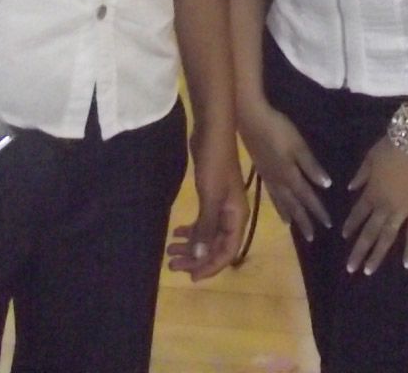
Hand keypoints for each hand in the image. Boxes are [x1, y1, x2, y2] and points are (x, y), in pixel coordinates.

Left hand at [168, 123, 247, 279]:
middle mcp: (232, 215)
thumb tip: (200, 257)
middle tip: (172, 264)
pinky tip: (177, 233)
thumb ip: (206, 227)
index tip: (190, 277)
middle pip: (216, 246)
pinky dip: (191, 230)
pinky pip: (203, 222)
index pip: (227, 252)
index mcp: (237, 217)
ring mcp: (222, 206)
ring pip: (207, 235)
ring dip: (191, 246)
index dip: (210, 266)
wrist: (213, 132)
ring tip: (169, 252)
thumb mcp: (210, 197)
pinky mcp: (211, 196)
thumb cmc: (215, 163)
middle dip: (195, 258)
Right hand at [239, 100, 331, 240]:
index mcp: (290, 175)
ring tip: (297, 229)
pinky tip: (280, 211)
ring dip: (292, 217)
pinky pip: (272, 197)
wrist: (250, 119)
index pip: (308, 197)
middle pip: (294, 205)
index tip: (328, 225)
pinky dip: (278, 207)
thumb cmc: (278, 129)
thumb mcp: (298, 144)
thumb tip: (326, 186)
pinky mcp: (262, 173)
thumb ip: (310, 165)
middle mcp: (279, 182)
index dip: (318, 211)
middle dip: (305, 221)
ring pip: (282, 203)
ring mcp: (269, 178)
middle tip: (312, 237)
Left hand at [342, 138, 407, 274]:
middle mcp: (383, 206)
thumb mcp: (369, 158)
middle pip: (369, 232)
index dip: (350, 225)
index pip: (357, 214)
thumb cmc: (391, 147)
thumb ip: (360, 176)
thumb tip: (350, 188)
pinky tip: (407, 264)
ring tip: (368, 271)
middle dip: (358, 251)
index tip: (344, 236)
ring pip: (387, 238)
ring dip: (377, 255)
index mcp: (370, 193)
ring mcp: (401, 211)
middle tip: (350, 268)